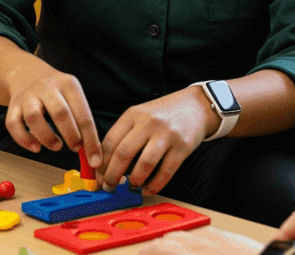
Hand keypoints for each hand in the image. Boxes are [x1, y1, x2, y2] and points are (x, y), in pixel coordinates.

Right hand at [4, 61, 101, 166]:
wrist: (28, 74)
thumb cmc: (57, 92)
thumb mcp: (73, 96)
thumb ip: (81, 121)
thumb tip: (92, 153)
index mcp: (68, 84)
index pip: (83, 114)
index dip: (90, 139)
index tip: (94, 159)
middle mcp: (47, 87)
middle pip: (59, 112)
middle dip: (70, 135)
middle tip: (75, 148)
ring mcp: (28, 95)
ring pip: (34, 117)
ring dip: (46, 137)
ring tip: (56, 146)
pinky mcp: (13, 105)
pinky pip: (13, 123)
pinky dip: (24, 139)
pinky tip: (35, 147)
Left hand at [99, 86, 216, 194]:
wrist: (196, 106)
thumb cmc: (164, 114)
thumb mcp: (140, 115)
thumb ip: (124, 134)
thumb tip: (106, 164)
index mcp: (133, 114)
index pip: (110, 141)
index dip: (101, 163)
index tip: (98, 177)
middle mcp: (148, 123)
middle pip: (123, 153)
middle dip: (112, 175)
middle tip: (109, 187)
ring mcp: (166, 135)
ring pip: (145, 164)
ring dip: (134, 180)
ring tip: (131, 186)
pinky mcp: (182, 147)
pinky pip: (166, 171)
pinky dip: (155, 184)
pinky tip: (149, 188)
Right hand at [139, 227, 263, 254]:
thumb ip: (181, 254)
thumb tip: (166, 251)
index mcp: (190, 253)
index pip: (158, 247)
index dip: (146, 251)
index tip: (141, 254)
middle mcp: (203, 242)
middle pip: (171, 237)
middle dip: (158, 245)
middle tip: (152, 252)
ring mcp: (219, 237)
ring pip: (188, 233)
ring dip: (176, 240)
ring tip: (172, 248)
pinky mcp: (233, 236)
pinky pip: (206, 232)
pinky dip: (196, 238)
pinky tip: (199, 245)